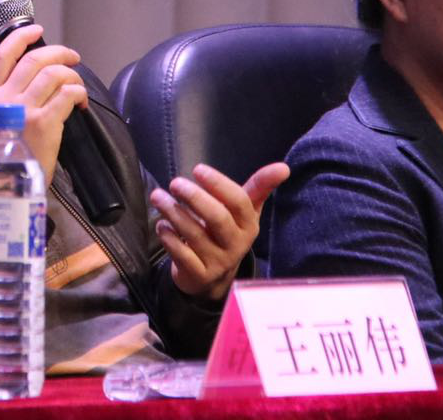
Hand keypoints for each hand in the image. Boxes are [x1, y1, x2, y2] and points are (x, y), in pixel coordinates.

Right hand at [0, 24, 86, 183]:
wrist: (7, 187)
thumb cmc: (4, 158)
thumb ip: (5, 101)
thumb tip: (32, 81)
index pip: (3, 55)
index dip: (22, 36)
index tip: (38, 30)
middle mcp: (5, 98)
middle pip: (34, 59)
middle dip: (58, 52)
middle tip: (72, 57)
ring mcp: (24, 109)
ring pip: (53, 73)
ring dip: (71, 74)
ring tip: (77, 84)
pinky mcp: (45, 122)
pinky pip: (67, 94)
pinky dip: (78, 93)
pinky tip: (81, 102)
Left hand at [150, 161, 289, 300]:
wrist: (214, 275)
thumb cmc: (227, 232)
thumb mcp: (244, 211)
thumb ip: (259, 187)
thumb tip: (283, 167)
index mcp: (249, 224)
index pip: (239, 202)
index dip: (218, 184)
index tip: (198, 169)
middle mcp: (236, 244)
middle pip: (218, 218)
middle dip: (195, 198)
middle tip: (175, 183)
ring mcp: (218, 262)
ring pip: (196, 235)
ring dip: (174, 213)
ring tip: (159, 197)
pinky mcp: (199, 275)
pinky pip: (182, 255)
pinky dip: (169, 238)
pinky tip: (161, 224)